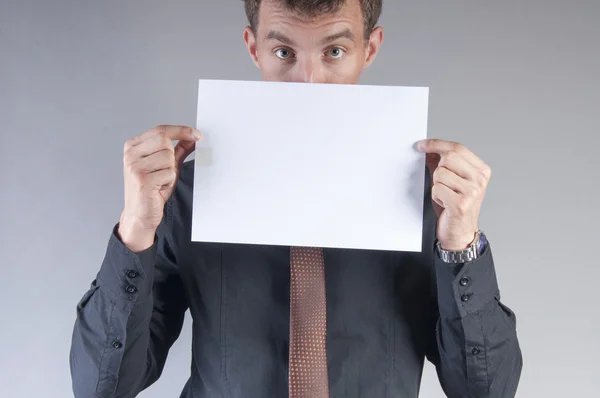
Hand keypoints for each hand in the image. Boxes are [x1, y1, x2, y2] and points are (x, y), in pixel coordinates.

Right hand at [118, 125, 201, 251]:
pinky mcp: (142, 179)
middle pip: (164, 141)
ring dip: (170, 171)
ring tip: (161, 181)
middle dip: (172, 156)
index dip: (181, 131)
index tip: (197, 134)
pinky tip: (159, 188)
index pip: (160, 130)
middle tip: (166, 171)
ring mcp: (134, 166)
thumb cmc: (152, 190)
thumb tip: (192, 137)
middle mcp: (130, 154)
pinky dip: (169, 181)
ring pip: (168, 157)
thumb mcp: (166, 166)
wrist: (140, 215)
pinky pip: (169, 173)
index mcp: (133, 146)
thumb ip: (178, 150)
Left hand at [417, 139, 490, 250]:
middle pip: (448, 158)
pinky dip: (435, 196)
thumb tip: (428, 149)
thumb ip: (442, 164)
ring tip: (444, 196)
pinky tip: (444, 203)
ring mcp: (472, 191)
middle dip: (438, 169)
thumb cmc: (454, 206)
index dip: (437, 144)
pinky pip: (437, 189)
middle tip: (441, 183)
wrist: (459, 233)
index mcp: (481, 170)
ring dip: (436, 185)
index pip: (457, 148)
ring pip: (440, 173)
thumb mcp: (452, 181)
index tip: (421, 145)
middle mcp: (480, 179)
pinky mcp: (461, 204)